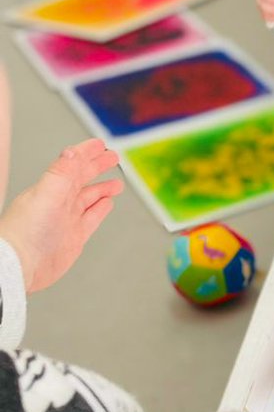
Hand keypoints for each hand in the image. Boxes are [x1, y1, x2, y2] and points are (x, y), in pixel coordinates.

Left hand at [0, 139, 123, 292]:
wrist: (20, 267)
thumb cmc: (24, 232)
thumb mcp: (45, 195)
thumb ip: (61, 172)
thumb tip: (72, 150)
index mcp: (52, 188)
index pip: (72, 164)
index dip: (87, 153)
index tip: (100, 144)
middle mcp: (59, 202)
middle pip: (83, 179)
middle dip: (98, 167)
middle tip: (113, 158)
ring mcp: (67, 220)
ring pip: (89, 198)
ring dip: (103, 189)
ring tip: (116, 184)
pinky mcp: (74, 237)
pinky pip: (91, 218)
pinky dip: (101, 209)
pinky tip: (106, 204)